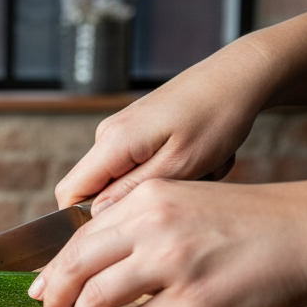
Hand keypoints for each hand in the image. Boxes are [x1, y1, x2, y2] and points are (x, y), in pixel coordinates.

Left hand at [31, 174, 306, 306]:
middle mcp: (153, 225)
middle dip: (53, 294)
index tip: (40, 285)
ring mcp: (173, 263)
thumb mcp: (186, 201)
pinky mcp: (196, 299)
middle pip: (76, 264)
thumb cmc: (253, 220)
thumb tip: (98, 255)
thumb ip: (141, 221)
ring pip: (98, 296)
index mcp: (147, 198)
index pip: (79, 236)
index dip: (53, 266)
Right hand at [54, 53, 264, 213]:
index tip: (123, 229)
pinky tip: (201, 160)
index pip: (68, 192)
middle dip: (135, 203)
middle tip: (181, 193)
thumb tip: (97, 215)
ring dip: (161, 186)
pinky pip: (141, 165)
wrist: (238, 77)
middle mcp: (108, 134)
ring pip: (124, 179)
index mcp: (112, 142)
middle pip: (95, 188)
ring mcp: (123, 131)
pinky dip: (171, 170)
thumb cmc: (216, 116)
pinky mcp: (138, 131)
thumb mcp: (180, 164)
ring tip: (200, 170)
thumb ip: (131, 193)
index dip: (83, 219)